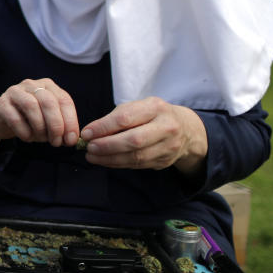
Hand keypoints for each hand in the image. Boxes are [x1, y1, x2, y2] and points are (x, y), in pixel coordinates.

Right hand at [0, 78, 79, 157]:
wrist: (2, 119)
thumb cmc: (29, 120)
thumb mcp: (48, 121)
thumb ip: (61, 126)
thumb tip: (71, 139)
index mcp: (48, 86)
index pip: (64, 100)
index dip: (70, 121)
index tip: (71, 140)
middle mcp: (32, 85)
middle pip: (48, 102)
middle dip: (56, 125)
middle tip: (56, 142)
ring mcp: (15, 92)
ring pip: (31, 106)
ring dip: (40, 127)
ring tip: (41, 139)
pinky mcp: (1, 103)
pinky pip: (14, 118)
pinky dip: (24, 131)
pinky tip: (27, 138)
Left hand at [80, 97, 207, 173]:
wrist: (186, 130)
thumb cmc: (153, 115)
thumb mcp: (139, 107)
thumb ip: (117, 117)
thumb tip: (91, 132)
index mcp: (155, 108)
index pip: (126, 118)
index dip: (103, 127)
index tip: (86, 133)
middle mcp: (165, 127)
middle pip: (133, 140)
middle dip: (107, 146)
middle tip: (89, 148)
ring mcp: (168, 146)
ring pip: (136, 156)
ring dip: (110, 158)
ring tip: (92, 156)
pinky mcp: (165, 161)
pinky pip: (138, 165)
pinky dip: (118, 164)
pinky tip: (105, 161)